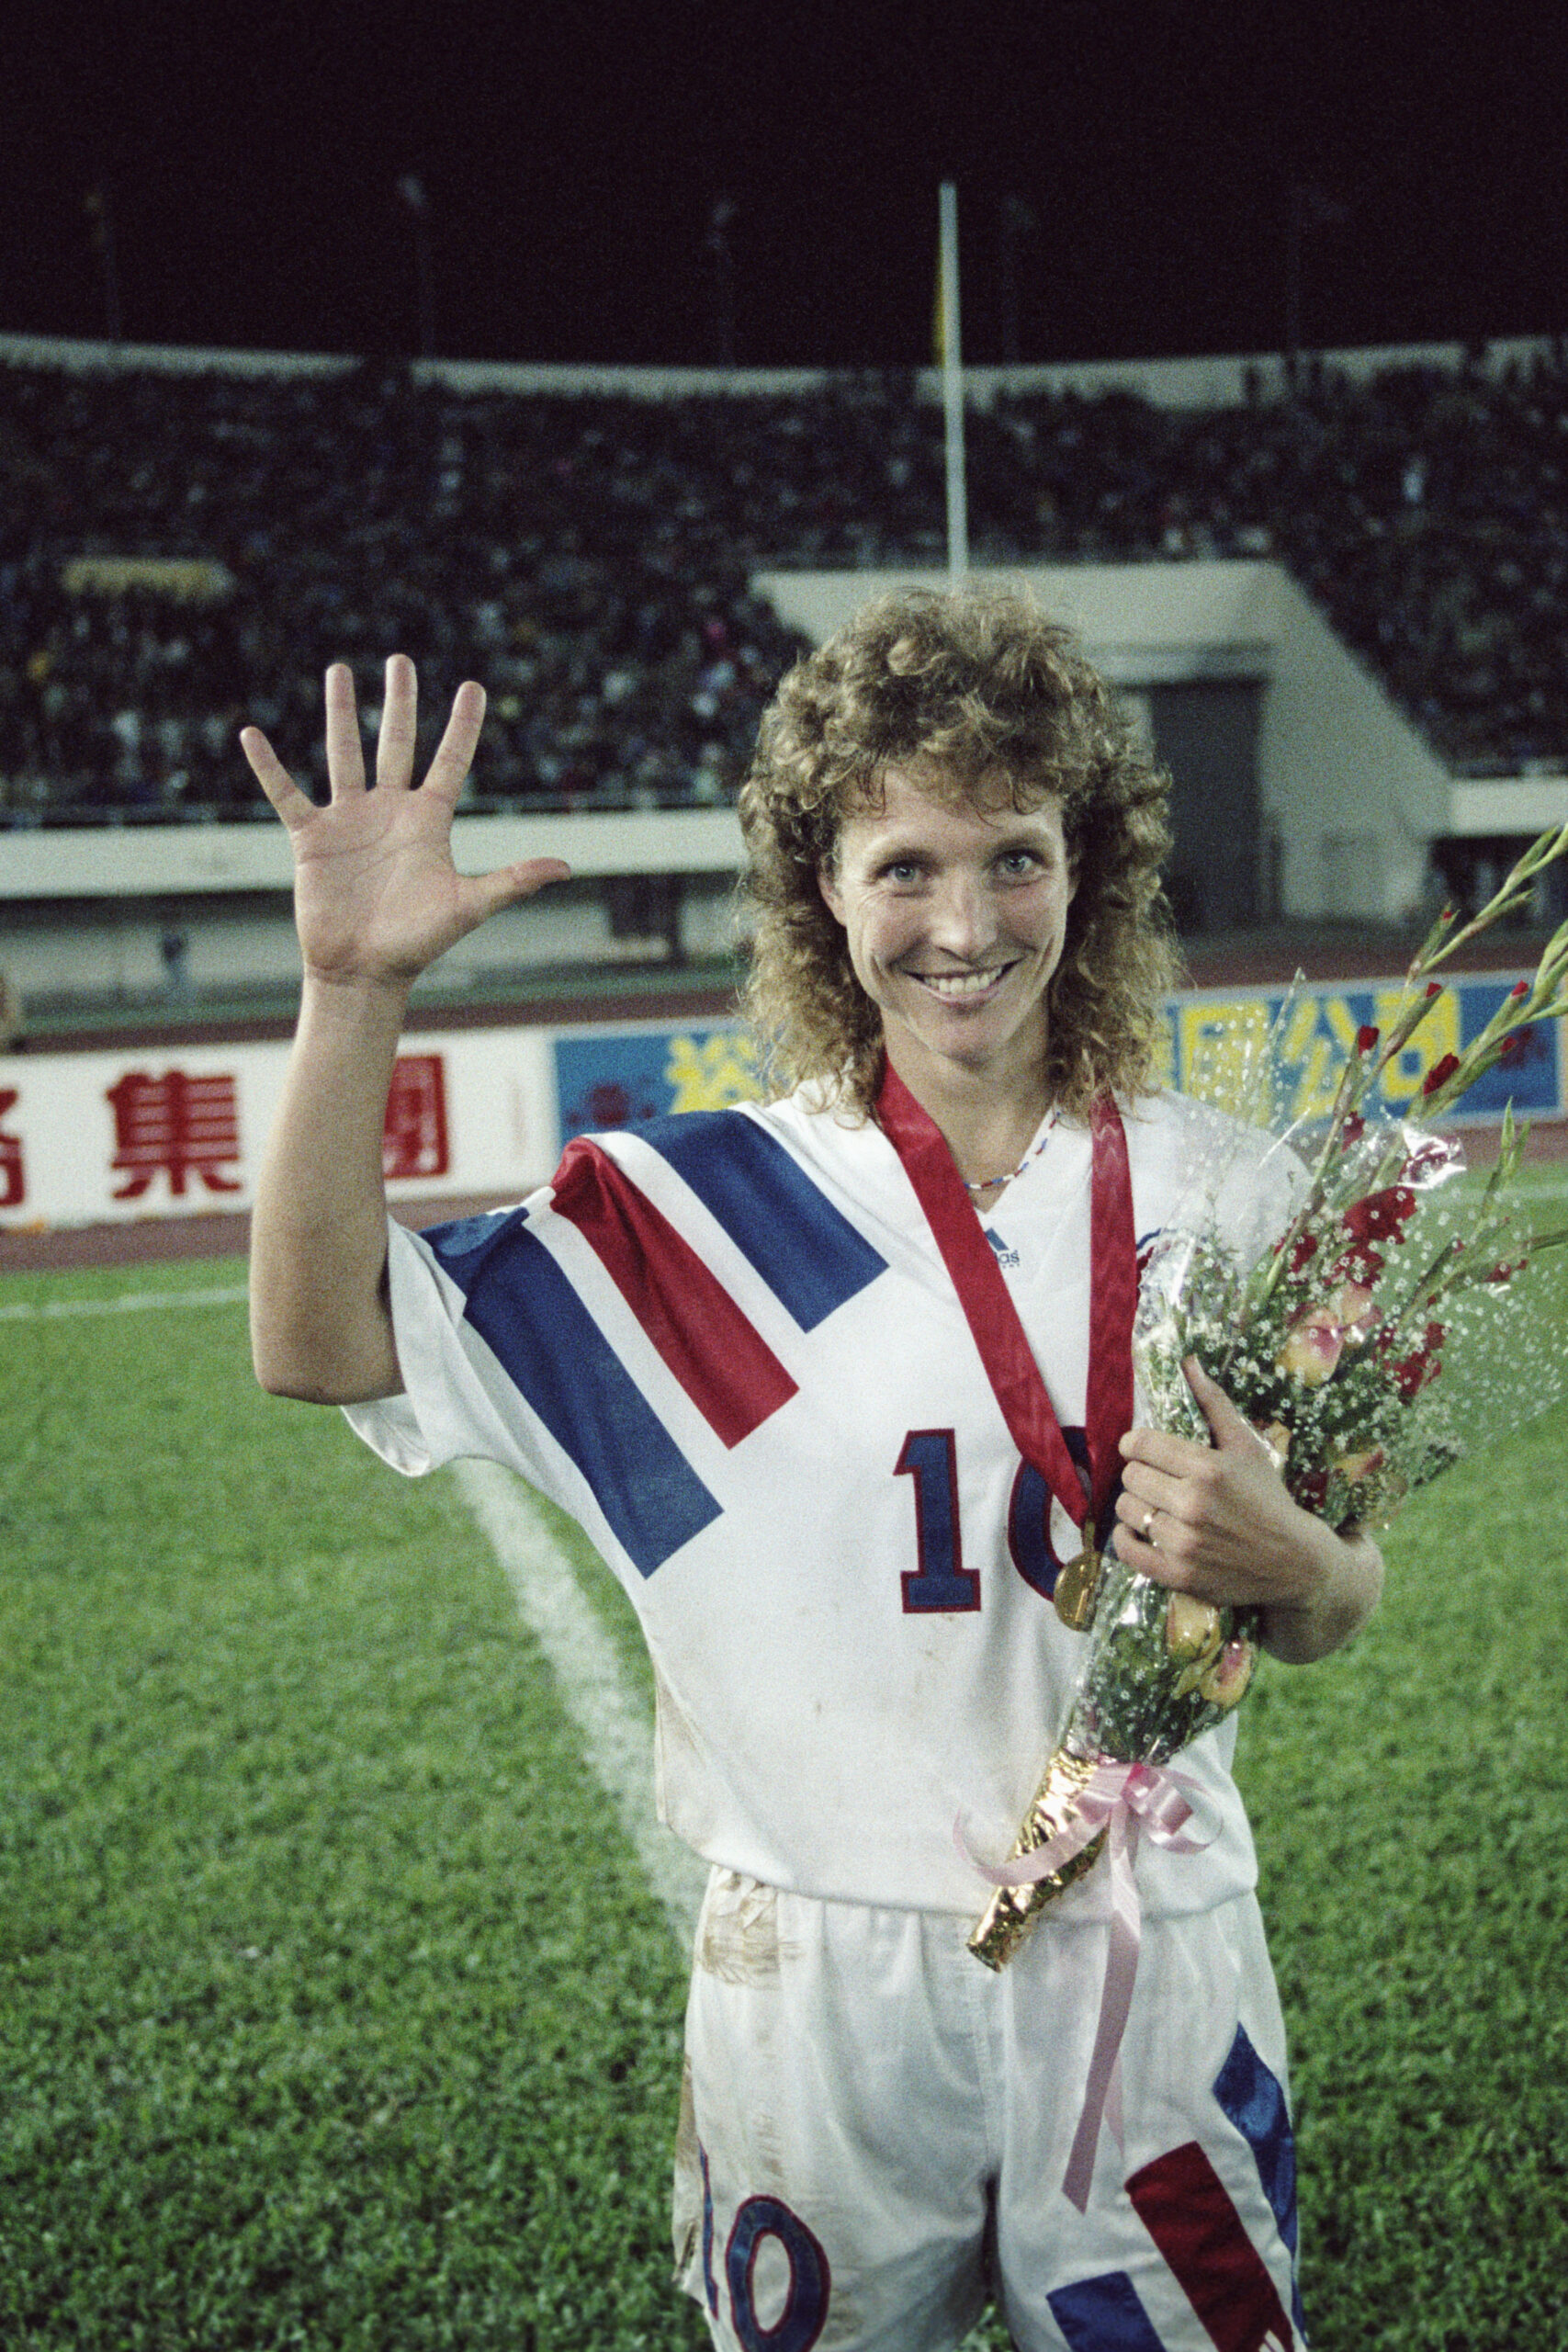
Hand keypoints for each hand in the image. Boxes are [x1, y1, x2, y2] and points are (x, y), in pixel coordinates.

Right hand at [241, 655, 569, 989]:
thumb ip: (512, 881)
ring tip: (339, 670)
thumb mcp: (468, 906)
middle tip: (401, 660)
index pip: (450, 762)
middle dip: (400, 702)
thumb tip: (564, 867)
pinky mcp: (312, 838)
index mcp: (429, 821)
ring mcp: (349, 821)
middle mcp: (390, 811)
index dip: (462, 726)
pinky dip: (269, 768)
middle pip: (397, 743)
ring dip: (341, 714)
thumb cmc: (418, 943)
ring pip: (345, 754)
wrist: (364, 972)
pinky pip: (286, 794)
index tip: (473, 686)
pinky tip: (251, 736)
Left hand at [1113, 1358, 1360, 1632]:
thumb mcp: (1248, 1448)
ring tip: (1155, 1507)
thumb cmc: (1269, 1500)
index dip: (1136, 1445)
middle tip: (1157, 1481)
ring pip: (1126, 1510)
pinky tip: (1140, 1533)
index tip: (1143, 1450)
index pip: (1140, 1443)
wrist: (1295, 1564)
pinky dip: (1125, 1540)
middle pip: (1130, 1476)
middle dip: (1140, 1475)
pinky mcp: (1177, 1574)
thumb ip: (1214, 1404)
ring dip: (1135, 1506)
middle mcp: (1193, 1503)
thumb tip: (1189, 1362)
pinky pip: (1126, 1550)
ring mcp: (1184, 1542)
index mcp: (1208, 1467)